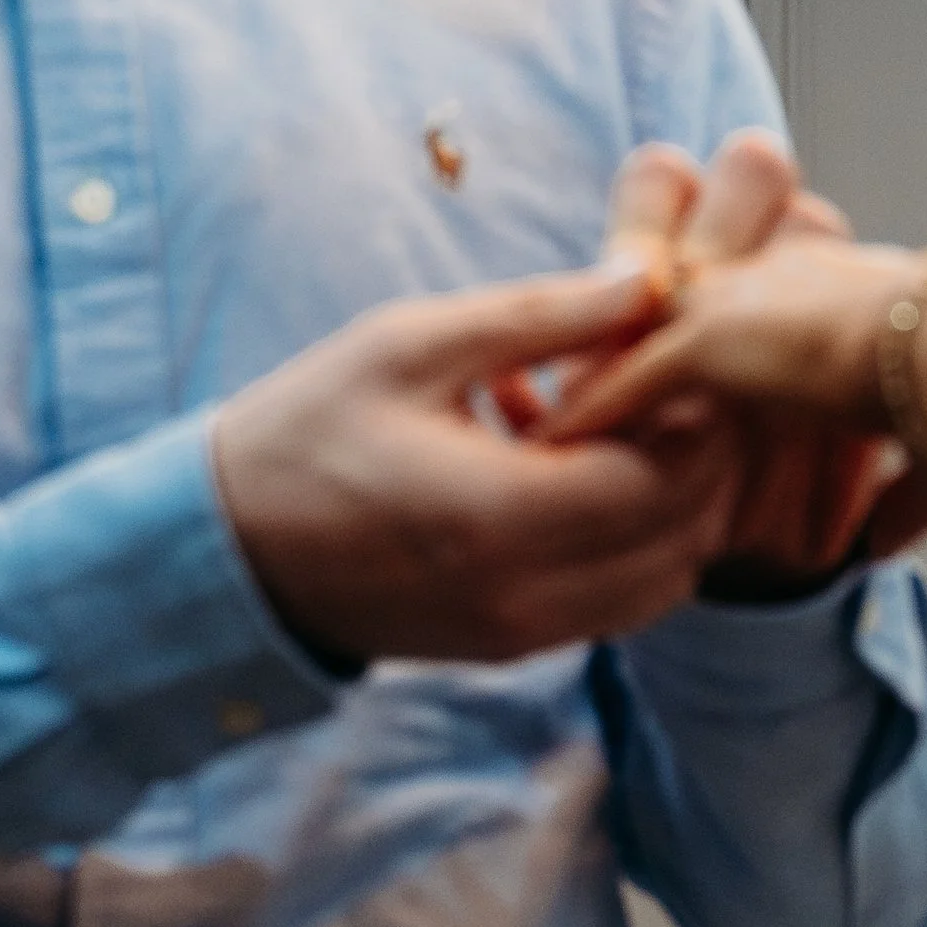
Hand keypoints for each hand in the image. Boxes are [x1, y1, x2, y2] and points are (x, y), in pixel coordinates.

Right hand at [213, 266, 738, 663]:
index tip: (680, 355)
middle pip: (685, 535)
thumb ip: (540, 316)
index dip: (697, 416)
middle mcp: (524, 594)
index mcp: (497, 517)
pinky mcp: (517, 647)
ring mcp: (524, 634)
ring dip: (673, 507)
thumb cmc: (307, 431)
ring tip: (627, 431)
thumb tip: (651, 279)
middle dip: (699, 459)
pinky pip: (619, 603)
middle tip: (670, 386)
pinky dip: (632, 545)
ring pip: (667, 580)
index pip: (667, 479)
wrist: (227, 551)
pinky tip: (583, 481)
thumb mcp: (410, 346)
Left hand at [569, 134, 926, 594]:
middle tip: (552, 406)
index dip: (689, 365)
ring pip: (631, 341)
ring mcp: (735, 304)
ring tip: (529, 434)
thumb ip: (898, 498)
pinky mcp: (710, 338)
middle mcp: (769, 286)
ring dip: (584, 389)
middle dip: (609, 357)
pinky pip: (624, 383)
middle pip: (665, 316)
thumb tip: (873, 549)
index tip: (652, 408)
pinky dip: (584, 419)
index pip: (735, 325)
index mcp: (822, 300)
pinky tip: (542, 451)